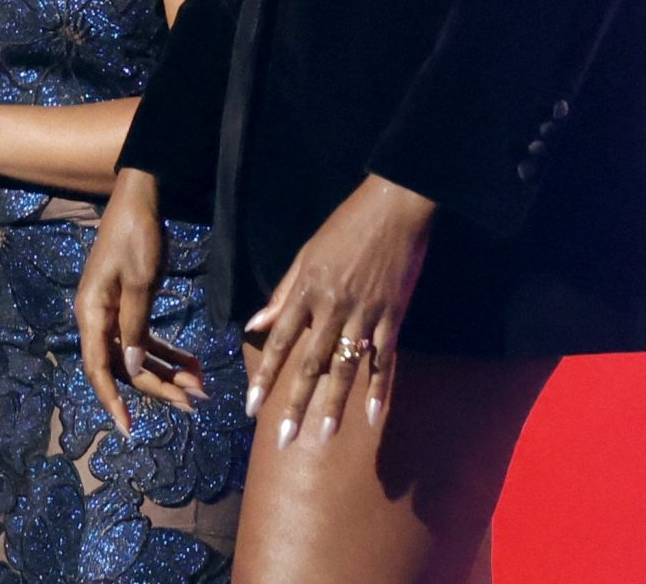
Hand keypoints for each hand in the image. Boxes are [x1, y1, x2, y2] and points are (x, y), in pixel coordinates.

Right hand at [75, 168, 206, 435]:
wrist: (140, 198)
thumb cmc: (137, 236)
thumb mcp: (139, 282)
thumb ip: (135, 327)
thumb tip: (132, 370)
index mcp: (92, 312)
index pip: (98, 367)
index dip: (112, 400)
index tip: (129, 428)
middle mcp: (97, 317)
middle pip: (123, 365)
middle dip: (158, 387)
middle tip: (192, 403)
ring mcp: (112, 311)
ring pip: (137, 355)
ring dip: (166, 373)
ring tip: (199, 389)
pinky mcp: (129, 304)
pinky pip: (145, 338)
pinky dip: (168, 352)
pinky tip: (192, 364)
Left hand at [244, 175, 435, 448]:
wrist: (393, 208)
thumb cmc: (345, 228)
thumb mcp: (305, 255)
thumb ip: (283, 294)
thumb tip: (255, 324)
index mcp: (306, 291)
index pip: (279, 342)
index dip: (265, 376)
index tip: (252, 407)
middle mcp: (331, 308)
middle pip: (310, 364)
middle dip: (296, 404)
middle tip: (284, 438)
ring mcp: (363, 315)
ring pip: (345, 368)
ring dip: (334, 405)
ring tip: (325, 435)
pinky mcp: (392, 317)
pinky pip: (383, 359)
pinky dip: (379, 388)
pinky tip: (373, 415)